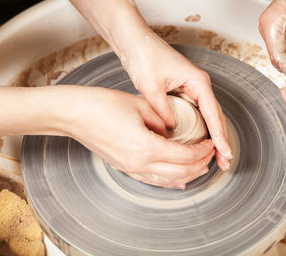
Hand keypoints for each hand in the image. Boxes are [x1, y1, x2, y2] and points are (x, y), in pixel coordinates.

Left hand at [62, 0, 232, 169]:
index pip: (213, 113)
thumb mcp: (151, 88)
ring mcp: (192, 88)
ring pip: (208, 116)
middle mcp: (199, 84)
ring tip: (216, 156)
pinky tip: (200, 141)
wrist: (134, 42)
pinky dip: (201, 128)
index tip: (224, 152)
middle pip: (215, 116)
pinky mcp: (183, 91)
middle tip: (224, 161)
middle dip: (220, 140)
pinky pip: (196, 113)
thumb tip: (171, 129)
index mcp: (198, 81)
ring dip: (212, 136)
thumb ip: (163, 111)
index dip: (219, 136)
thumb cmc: (144, 57)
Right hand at [70, 87, 215, 187]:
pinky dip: (169, 180)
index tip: (210, 143)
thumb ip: (163, 121)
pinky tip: (178, 180)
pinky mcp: (124, 167)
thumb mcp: (141, 106)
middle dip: (200, 164)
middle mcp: (139, 163)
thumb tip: (173, 132)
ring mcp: (130, 168)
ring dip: (187, 175)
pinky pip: (152, 180)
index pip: (185, 155)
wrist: (75, 114)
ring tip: (200, 167)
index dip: (202, 150)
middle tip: (210, 154)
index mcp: (146, 147)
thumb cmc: (103, 105)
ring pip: (167, 180)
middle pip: (180, 172)